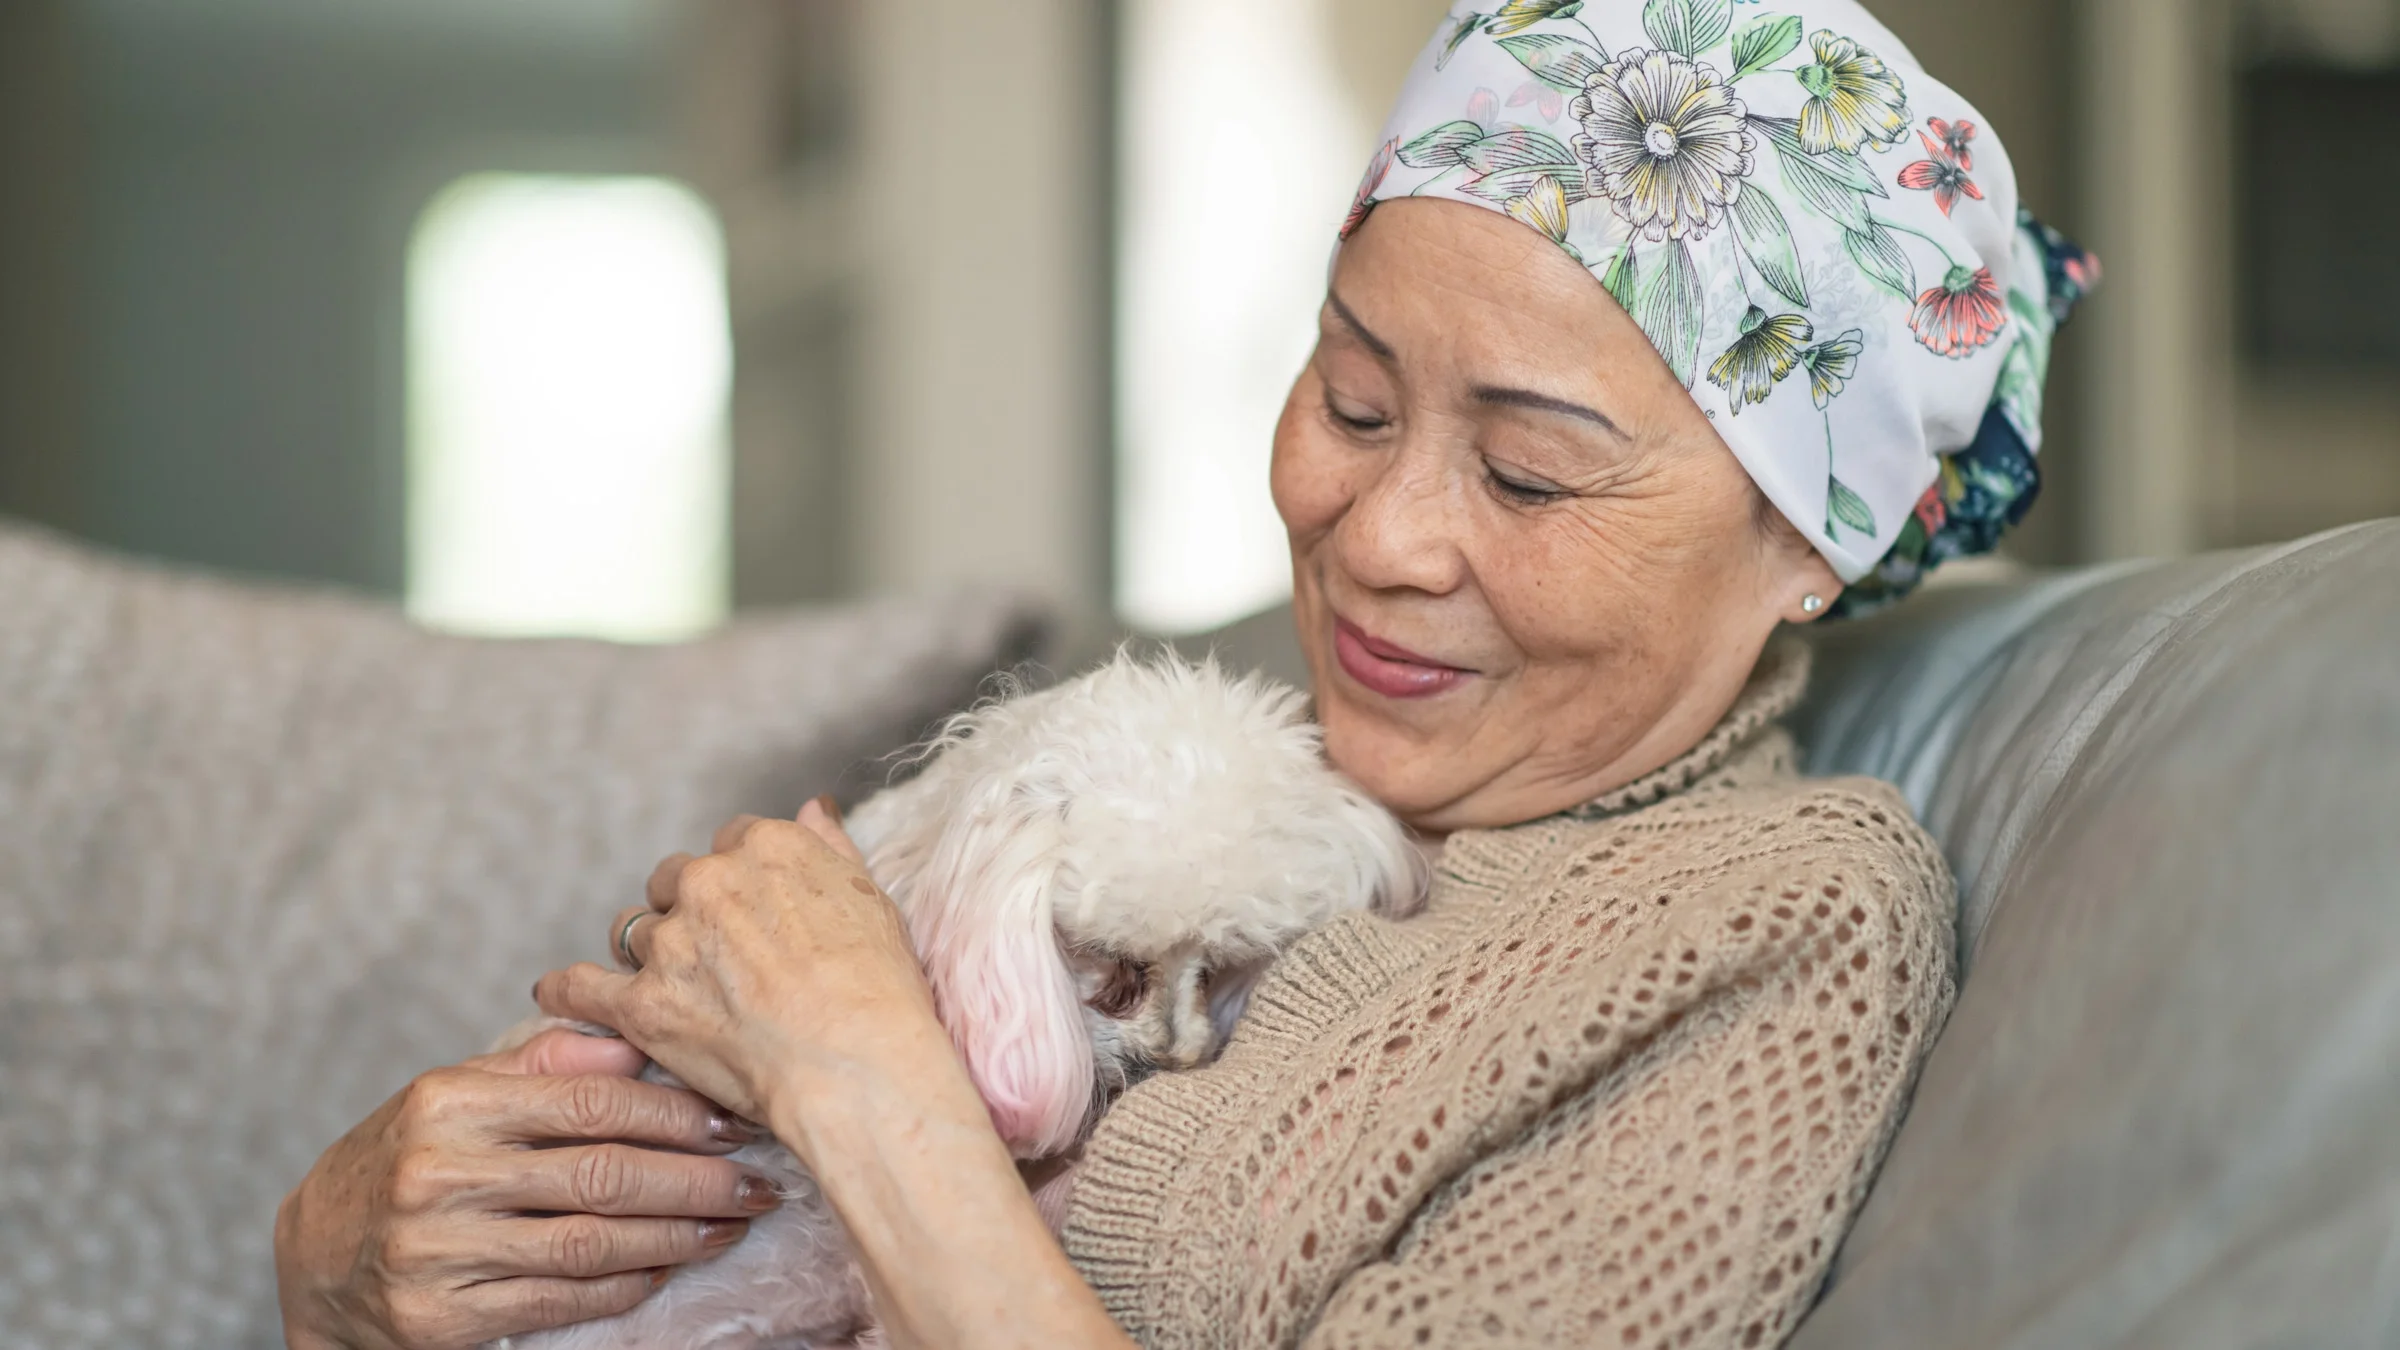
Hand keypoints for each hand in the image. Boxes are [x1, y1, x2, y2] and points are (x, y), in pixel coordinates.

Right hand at [274, 1028, 781, 1349]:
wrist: (312, 1257)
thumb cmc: (409, 1157)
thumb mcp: (457, 1093)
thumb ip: (545, 1063)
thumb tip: (634, 1041)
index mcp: (449, 1103)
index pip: (590, 1102)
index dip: (676, 1113)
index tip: (736, 1119)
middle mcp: (438, 1176)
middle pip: (602, 1175)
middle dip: (696, 1180)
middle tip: (759, 1180)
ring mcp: (437, 1253)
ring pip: (589, 1244)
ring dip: (677, 1237)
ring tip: (732, 1224)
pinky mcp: (440, 1319)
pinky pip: (559, 1301)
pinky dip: (623, 1284)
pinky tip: (666, 1267)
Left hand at [549, 804, 1134, 1349]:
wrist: (855, 1064)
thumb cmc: (879, 989)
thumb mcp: (872, 899)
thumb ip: (831, 848)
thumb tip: (813, 807)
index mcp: (767, 847)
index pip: (733, 843)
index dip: (741, 881)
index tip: (750, 911)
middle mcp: (710, 881)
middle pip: (676, 881)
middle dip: (688, 911)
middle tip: (715, 956)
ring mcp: (670, 941)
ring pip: (634, 930)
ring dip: (648, 953)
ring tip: (669, 988)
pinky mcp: (641, 1003)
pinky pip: (582, 986)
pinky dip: (567, 990)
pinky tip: (558, 992)